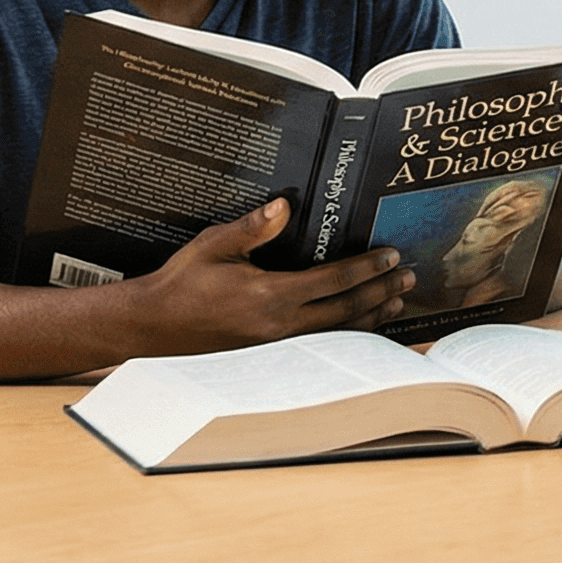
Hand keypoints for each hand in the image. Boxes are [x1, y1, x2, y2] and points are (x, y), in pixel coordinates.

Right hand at [132, 198, 413, 353]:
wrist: (153, 328)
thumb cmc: (181, 283)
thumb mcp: (213, 246)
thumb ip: (253, 228)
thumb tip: (283, 205)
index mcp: (270, 295)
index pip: (333, 280)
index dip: (366, 268)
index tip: (391, 255)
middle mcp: (280, 325)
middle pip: (345, 309)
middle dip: (380, 291)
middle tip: (408, 277)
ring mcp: (277, 346)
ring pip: (337, 333)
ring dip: (370, 317)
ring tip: (397, 302)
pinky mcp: (270, 357)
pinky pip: (319, 346)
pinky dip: (346, 335)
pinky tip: (360, 328)